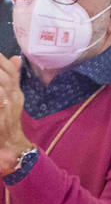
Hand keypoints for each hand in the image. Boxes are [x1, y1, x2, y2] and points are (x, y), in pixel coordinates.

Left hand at [0, 55, 30, 171]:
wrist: (11, 146)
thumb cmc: (7, 122)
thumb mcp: (13, 99)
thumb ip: (12, 79)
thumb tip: (15, 58)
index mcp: (16, 92)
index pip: (12, 71)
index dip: (1, 61)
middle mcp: (15, 98)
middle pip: (5, 77)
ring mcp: (8, 108)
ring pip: (1, 89)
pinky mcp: (1, 118)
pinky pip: (0, 101)